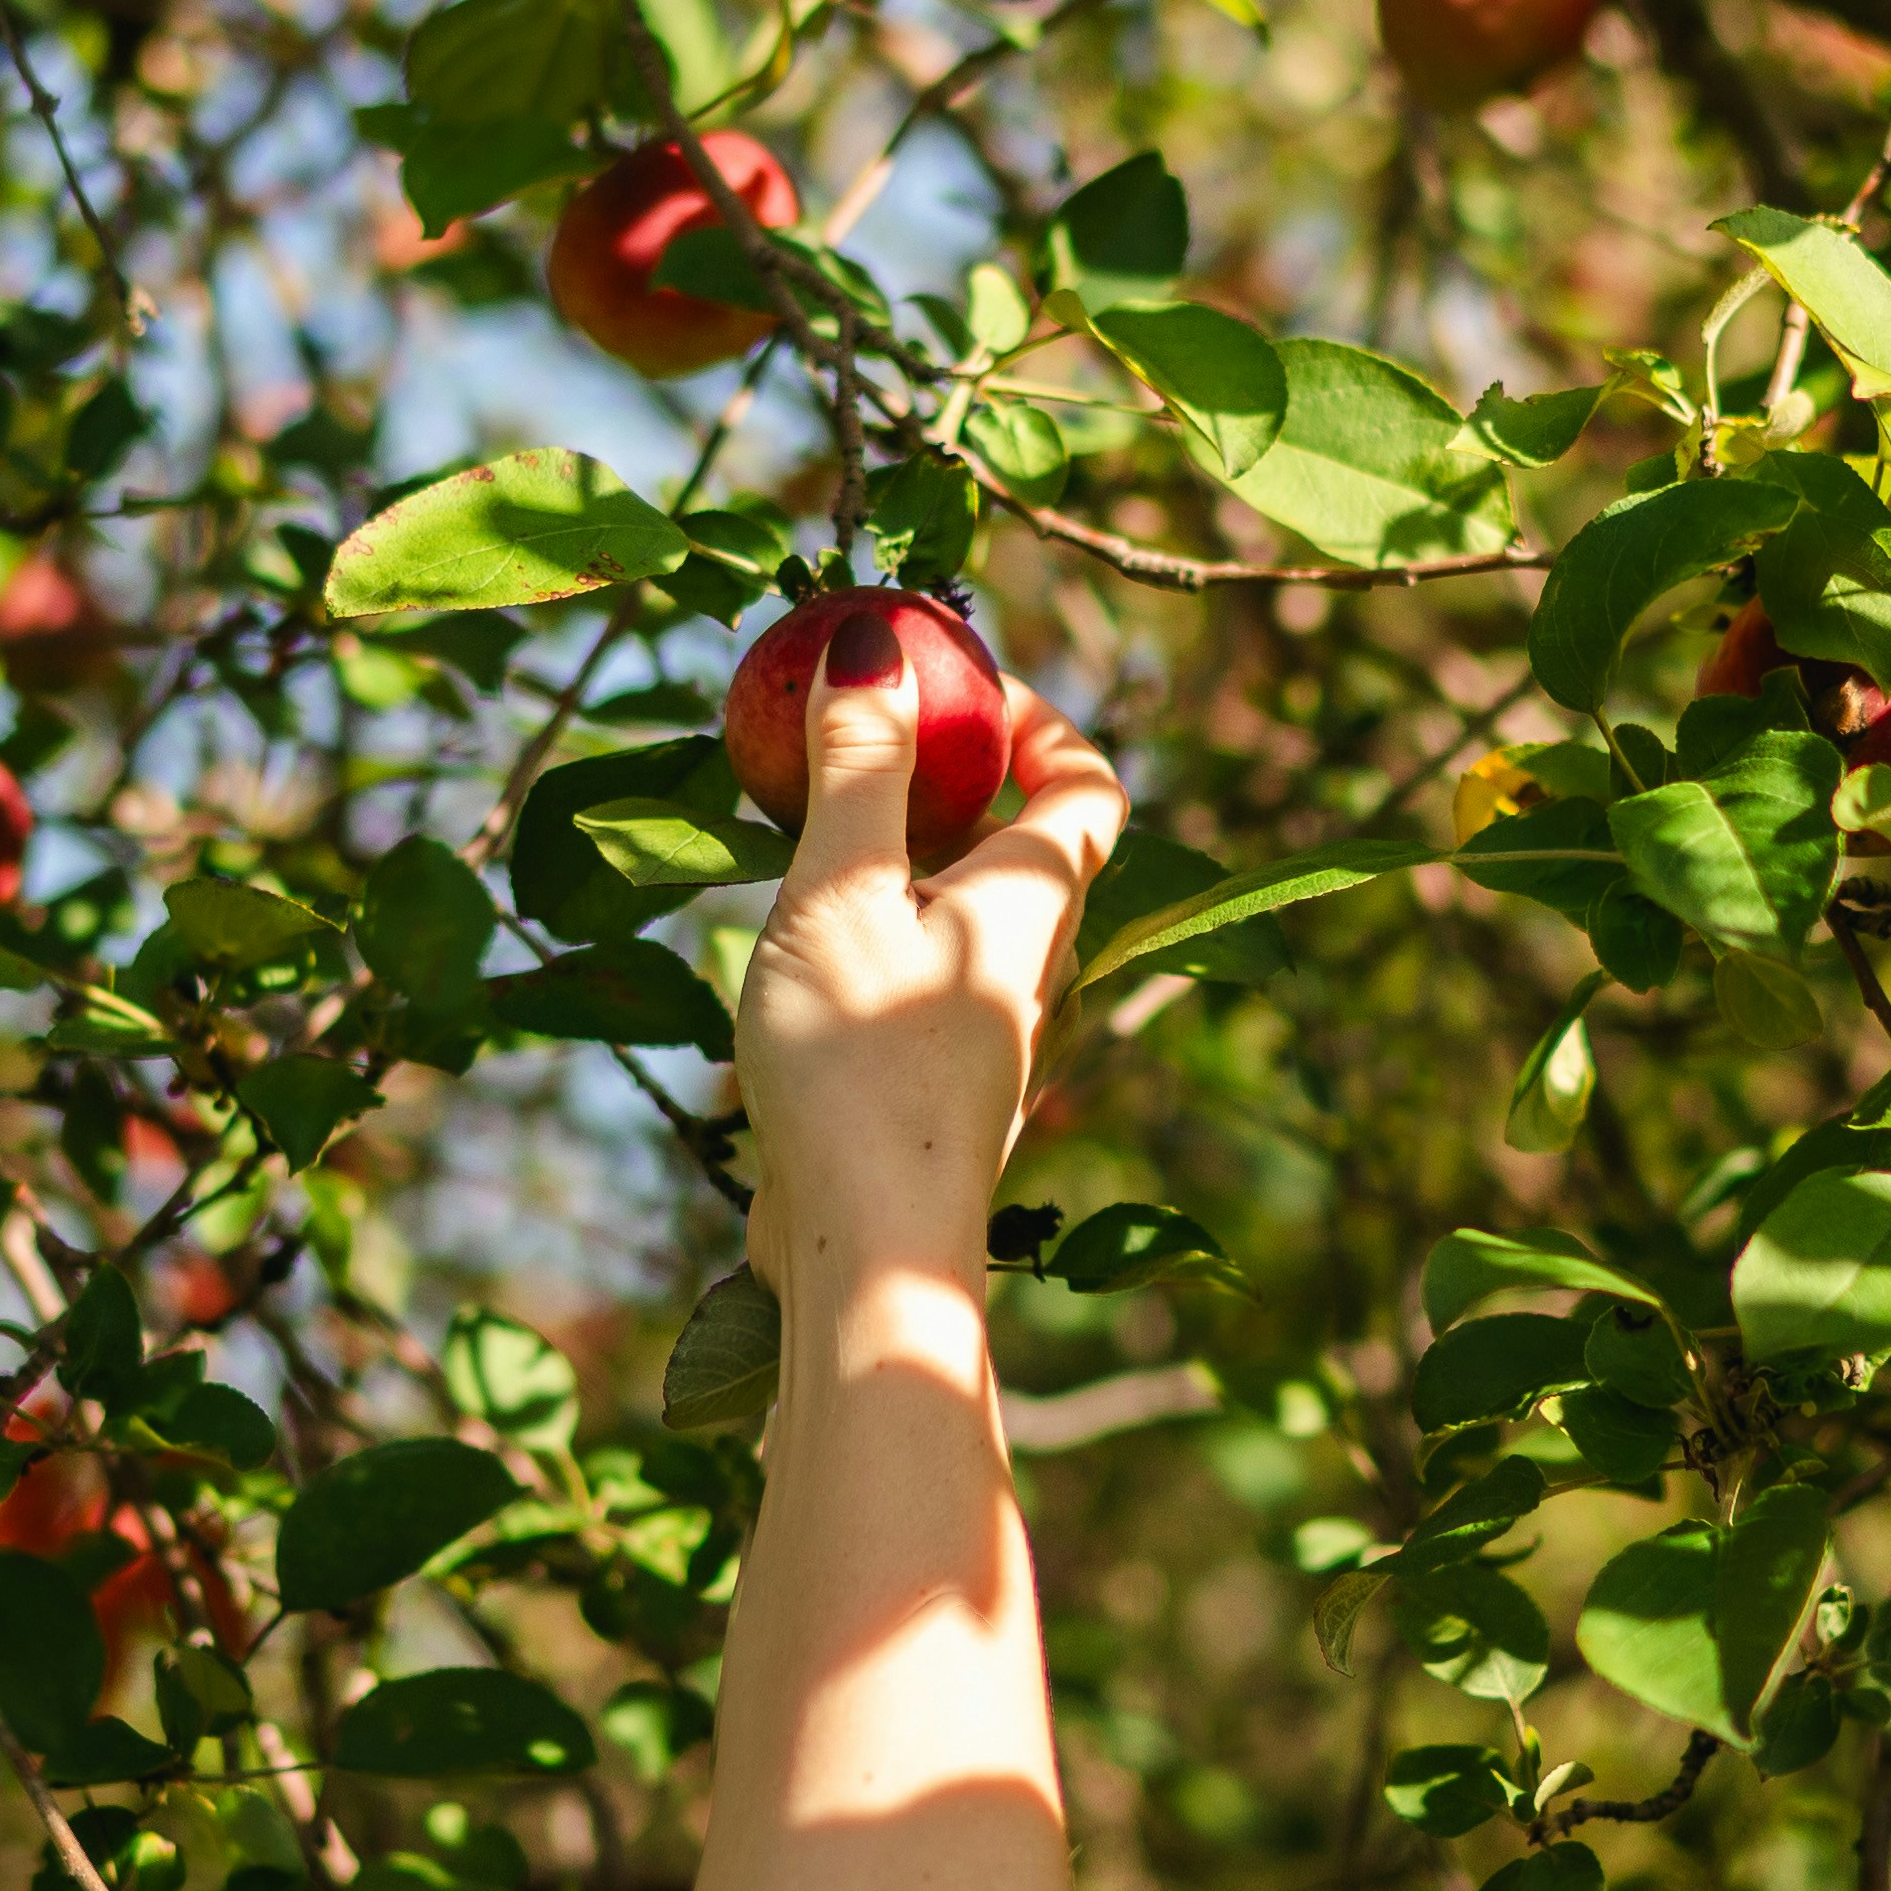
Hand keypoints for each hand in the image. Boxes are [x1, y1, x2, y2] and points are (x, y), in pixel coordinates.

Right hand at [736, 608, 1124, 1299]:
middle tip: (860, 747)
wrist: (864, 1246)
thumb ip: (857, 767)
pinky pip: (930, 975)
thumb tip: (878, 645)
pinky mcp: (942, 1086)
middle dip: (955, 780)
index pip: (1089, 783)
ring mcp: (992, 1032)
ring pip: (972, 913)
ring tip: (812, 841)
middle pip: (1029, 844)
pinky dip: (883, 932)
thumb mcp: (840, 890)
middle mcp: (1035, 963)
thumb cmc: (860, 1063)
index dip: (1039, 720)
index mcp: (1036, 901)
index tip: (958, 687)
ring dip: (908, 860)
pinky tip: (802, 953)